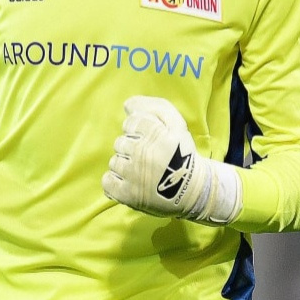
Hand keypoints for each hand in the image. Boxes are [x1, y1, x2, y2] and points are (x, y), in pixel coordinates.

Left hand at [102, 96, 241, 224]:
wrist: (192, 190)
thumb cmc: (182, 154)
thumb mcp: (177, 124)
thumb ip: (155, 108)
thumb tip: (127, 105)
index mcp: (155, 135)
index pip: (131, 123)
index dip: (138, 131)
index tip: (149, 140)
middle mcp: (142, 154)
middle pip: (120, 142)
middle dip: (132, 148)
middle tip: (148, 158)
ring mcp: (133, 176)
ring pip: (115, 162)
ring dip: (125, 165)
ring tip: (141, 172)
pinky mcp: (128, 195)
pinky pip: (107, 182)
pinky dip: (115, 182)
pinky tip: (129, 182)